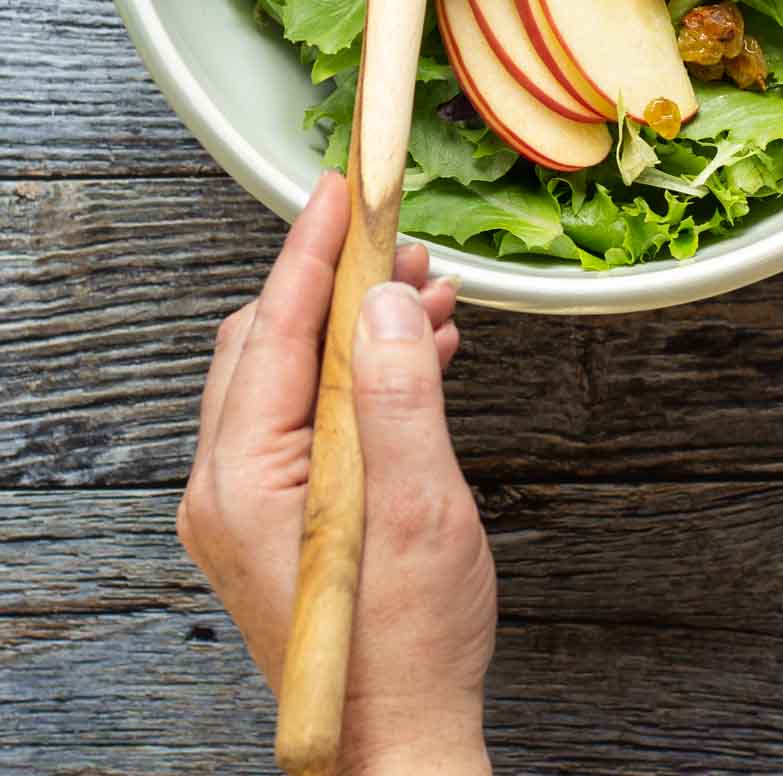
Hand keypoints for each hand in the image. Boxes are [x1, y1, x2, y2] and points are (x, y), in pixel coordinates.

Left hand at [177, 172, 496, 775]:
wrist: (397, 741)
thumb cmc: (406, 646)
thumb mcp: (418, 510)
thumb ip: (401, 396)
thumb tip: (385, 300)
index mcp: (243, 478)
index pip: (272, 329)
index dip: (312, 249)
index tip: (342, 188)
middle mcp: (226, 485)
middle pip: (273, 343)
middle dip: (343, 284)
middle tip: (404, 246)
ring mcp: (246, 504)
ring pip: (295, 375)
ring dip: (360, 330)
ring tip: (429, 301)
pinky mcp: (277, 516)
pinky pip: (309, 416)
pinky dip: (361, 377)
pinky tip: (419, 359)